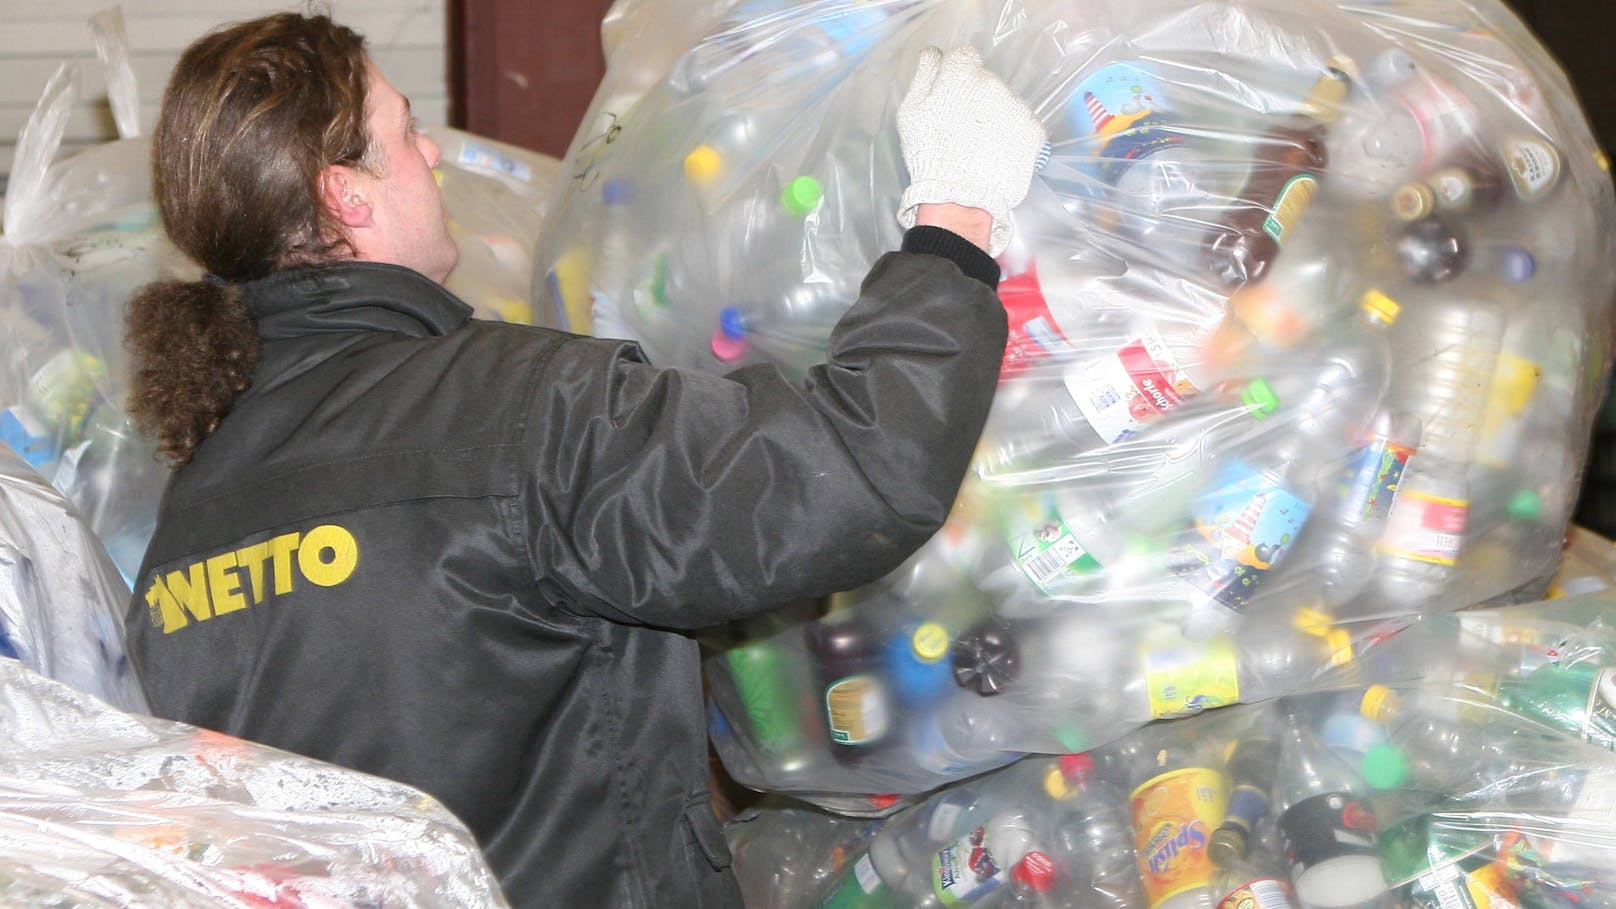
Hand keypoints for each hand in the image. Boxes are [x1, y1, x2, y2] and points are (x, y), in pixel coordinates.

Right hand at [896, 45, 1047, 256]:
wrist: (959, 199)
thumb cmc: (928, 154)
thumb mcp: (911, 111)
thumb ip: (925, 75)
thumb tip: (936, 54)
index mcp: (962, 73)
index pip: (964, 58)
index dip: (956, 77)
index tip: (951, 99)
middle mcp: (994, 82)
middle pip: (987, 80)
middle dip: (976, 97)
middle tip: (963, 127)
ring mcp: (1017, 106)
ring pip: (1006, 102)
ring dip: (996, 115)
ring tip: (981, 144)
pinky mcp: (1034, 130)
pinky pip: (1024, 123)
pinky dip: (1014, 134)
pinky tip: (999, 151)